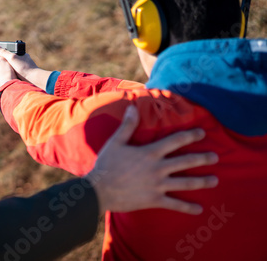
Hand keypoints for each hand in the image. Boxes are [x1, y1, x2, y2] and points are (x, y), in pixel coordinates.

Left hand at [0, 46, 16, 97]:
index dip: (1, 69)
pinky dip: (9, 92)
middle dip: (4, 78)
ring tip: (15, 83)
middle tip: (12, 77)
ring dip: (7, 85)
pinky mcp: (1, 99)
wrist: (10, 90)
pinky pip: (6, 94)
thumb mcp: (3, 61)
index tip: (7, 69)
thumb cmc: (6, 75)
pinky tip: (15, 90)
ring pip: (1, 87)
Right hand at [0, 46, 51, 90]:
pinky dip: (11, 75)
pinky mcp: (23, 74)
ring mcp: (23, 67)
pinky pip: (14, 73)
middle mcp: (22, 59)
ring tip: (4, 73)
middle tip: (0, 68)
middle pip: (9, 60)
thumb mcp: (12, 58)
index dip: (2, 55)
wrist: (33, 79)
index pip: (8, 52)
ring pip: (11, 68)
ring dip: (7, 70)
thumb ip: (4, 53)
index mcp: (21, 53)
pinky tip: (9, 77)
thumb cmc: (24, 67)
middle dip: (4, 64)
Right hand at [85, 105, 218, 215]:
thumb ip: (127, 125)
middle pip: (186, 162)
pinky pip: (175, 204)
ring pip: (186, 183)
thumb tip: (133, 107)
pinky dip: (188, 207)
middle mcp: (158, 168)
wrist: (99, 190)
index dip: (190, 136)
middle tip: (216, 157)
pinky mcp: (154, 200)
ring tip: (215, 180)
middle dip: (203, 159)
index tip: (202, 133)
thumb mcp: (116, 142)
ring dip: (202, 182)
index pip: (175, 141)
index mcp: (150, 153)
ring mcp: (158, 185)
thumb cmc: (106, 164)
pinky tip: (199, 209)